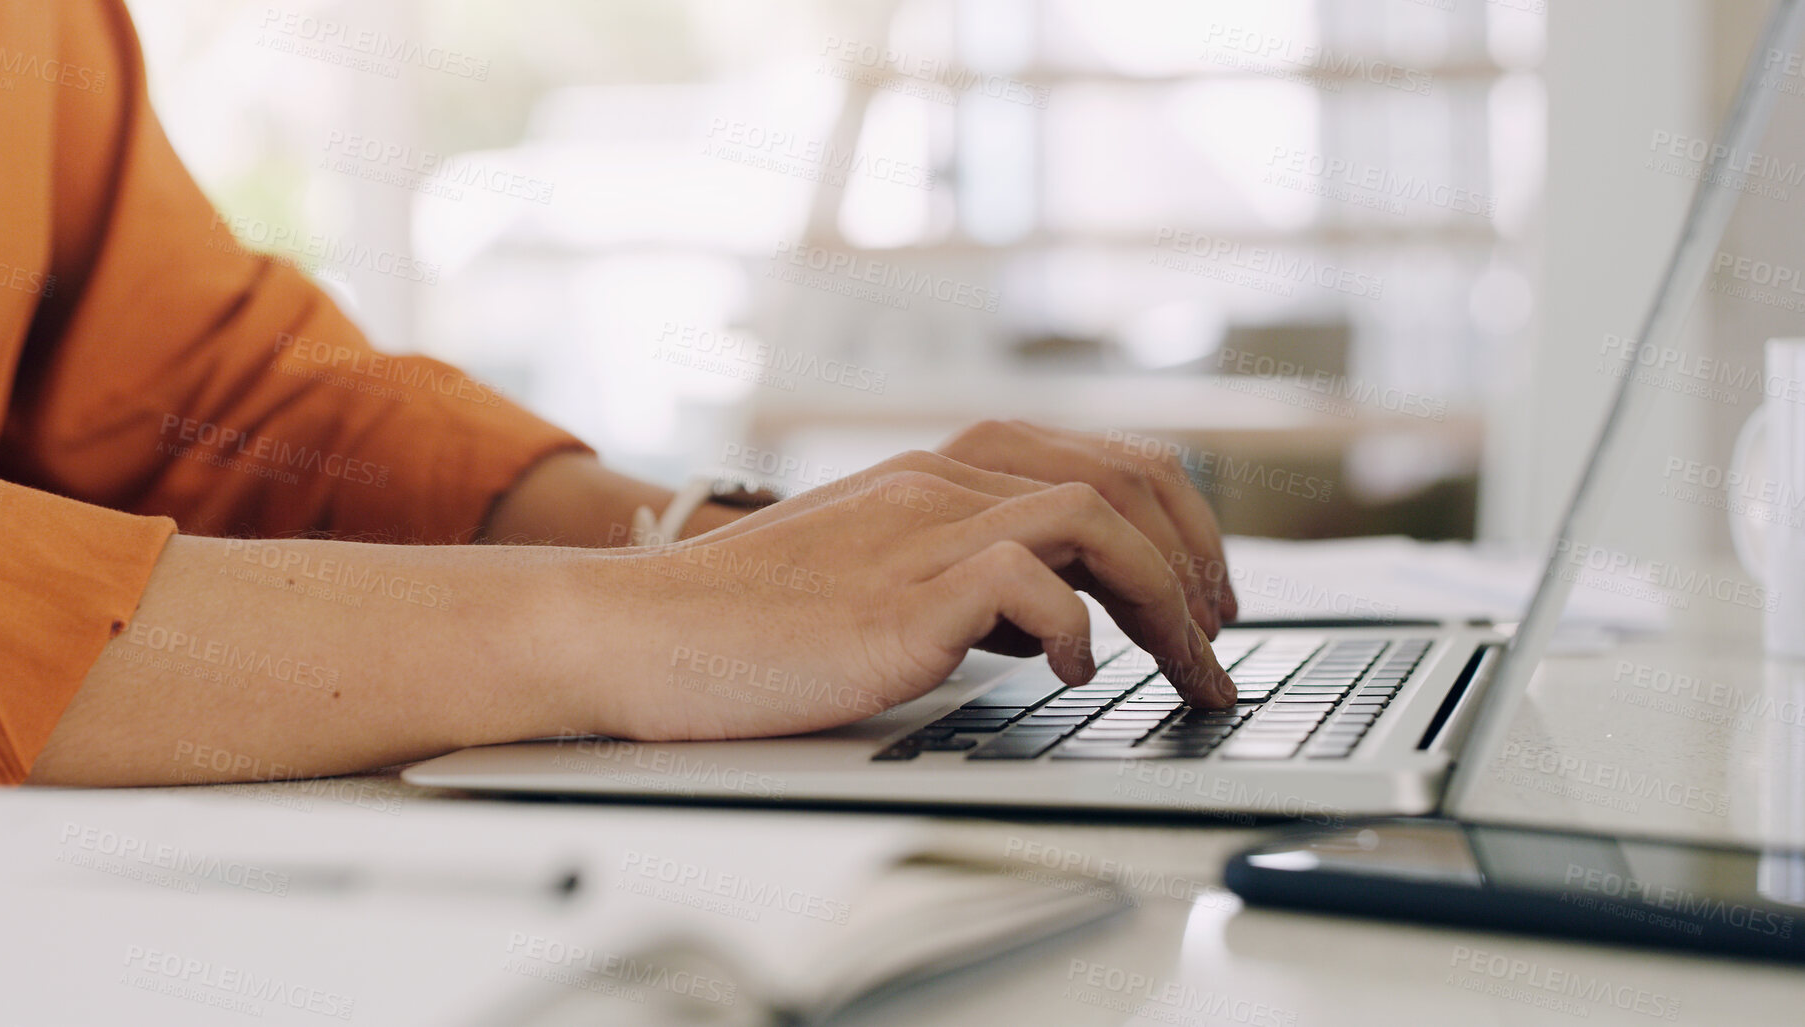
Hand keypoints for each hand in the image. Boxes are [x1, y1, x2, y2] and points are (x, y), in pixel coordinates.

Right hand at [577, 451, 1237, 741]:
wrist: (636, 631)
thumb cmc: (743, 620)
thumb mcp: (872, 579)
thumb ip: (959, 580)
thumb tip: (1046, 620)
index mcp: (934, 471)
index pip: (1100, 459)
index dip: (1177, 522)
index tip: (1203, 594)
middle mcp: (937, 482)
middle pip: (1121, 476)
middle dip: (1196, 559)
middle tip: (1217, 635)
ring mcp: (917, 532)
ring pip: (1093, 515)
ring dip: (1164, 596)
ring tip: (1184, 664)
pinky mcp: (896, 596)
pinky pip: (1026, 581)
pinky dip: (1072, 627)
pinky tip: (1071, 675)